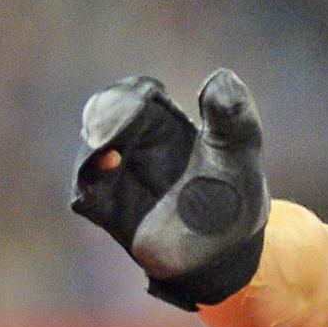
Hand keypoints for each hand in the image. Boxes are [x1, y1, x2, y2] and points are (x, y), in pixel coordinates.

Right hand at [71, 70, 269, 310]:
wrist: (229, 250)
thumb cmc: (233, 196)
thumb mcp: (240, 155)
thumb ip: (234, 119)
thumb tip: (223, 76)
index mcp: (159, 122)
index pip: (135, 96)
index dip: (134, 94)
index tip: (147, 94)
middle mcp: (131, 144)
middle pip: (104, 117)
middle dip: (107, 116)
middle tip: (112, 124)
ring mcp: (115, 176)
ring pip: (91, 152)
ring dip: (97, 146)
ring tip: (108, 146)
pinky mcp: (108, 210)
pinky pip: (87, 194)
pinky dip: (91, 182)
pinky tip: (106, 168)